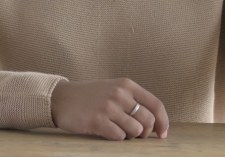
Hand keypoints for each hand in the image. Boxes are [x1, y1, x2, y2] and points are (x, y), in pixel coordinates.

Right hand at [50, 78, 168, 140]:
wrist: (61, 98)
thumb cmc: (90, 97)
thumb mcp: (114, 90)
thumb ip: (133, 101)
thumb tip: (155, 122)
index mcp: (126, 85)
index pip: (156, 104)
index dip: (163, 121)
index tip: (162, 133)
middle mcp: (120, 94)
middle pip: (148, 120)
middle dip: (145, 132)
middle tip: (136, 134)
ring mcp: (108, 107)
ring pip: (135, 131)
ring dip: (130, 136)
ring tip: (118, 130)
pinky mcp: (98, 121)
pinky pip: (119, 137)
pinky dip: (116, 138)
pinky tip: (106, 131)